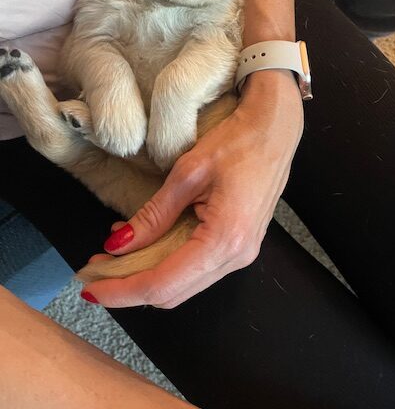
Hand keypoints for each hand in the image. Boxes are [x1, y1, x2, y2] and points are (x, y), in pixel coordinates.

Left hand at [81, 70, 303, 307]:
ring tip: (115, 256)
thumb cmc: (237, 141)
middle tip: (95, 269)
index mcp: (224, 239)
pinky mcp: (240, 245)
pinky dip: (168, 264)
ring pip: (185, 285)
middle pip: (173, 293)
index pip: (163, 283)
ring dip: (148, 276)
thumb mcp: (188, 173)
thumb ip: (153, 215)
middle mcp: (237, 257)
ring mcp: (242, 254)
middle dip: (130, 286)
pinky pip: (198, 269)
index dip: (122, 290)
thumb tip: (118, 245)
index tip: (90, 286)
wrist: (276, 128)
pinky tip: (148, 243)